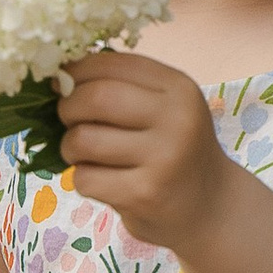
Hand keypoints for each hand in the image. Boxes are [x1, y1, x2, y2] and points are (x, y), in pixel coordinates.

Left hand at [56, 49, 225, 251]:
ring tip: (82, 154)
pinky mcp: (144, 194)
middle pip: (95, 98)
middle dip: (67, 108)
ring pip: (83, 139)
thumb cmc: (175, 151)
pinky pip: (86, 178)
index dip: (75, 71)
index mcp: (179, 89)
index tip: (60, 83)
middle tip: (66, 120)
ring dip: (69, 147)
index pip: (112, 65)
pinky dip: (82, 179)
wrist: (212, 208)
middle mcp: (176, 119)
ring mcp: (163, 159)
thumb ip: (123, 87)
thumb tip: (60, 72)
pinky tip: (101, 181)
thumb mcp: (166, 109)